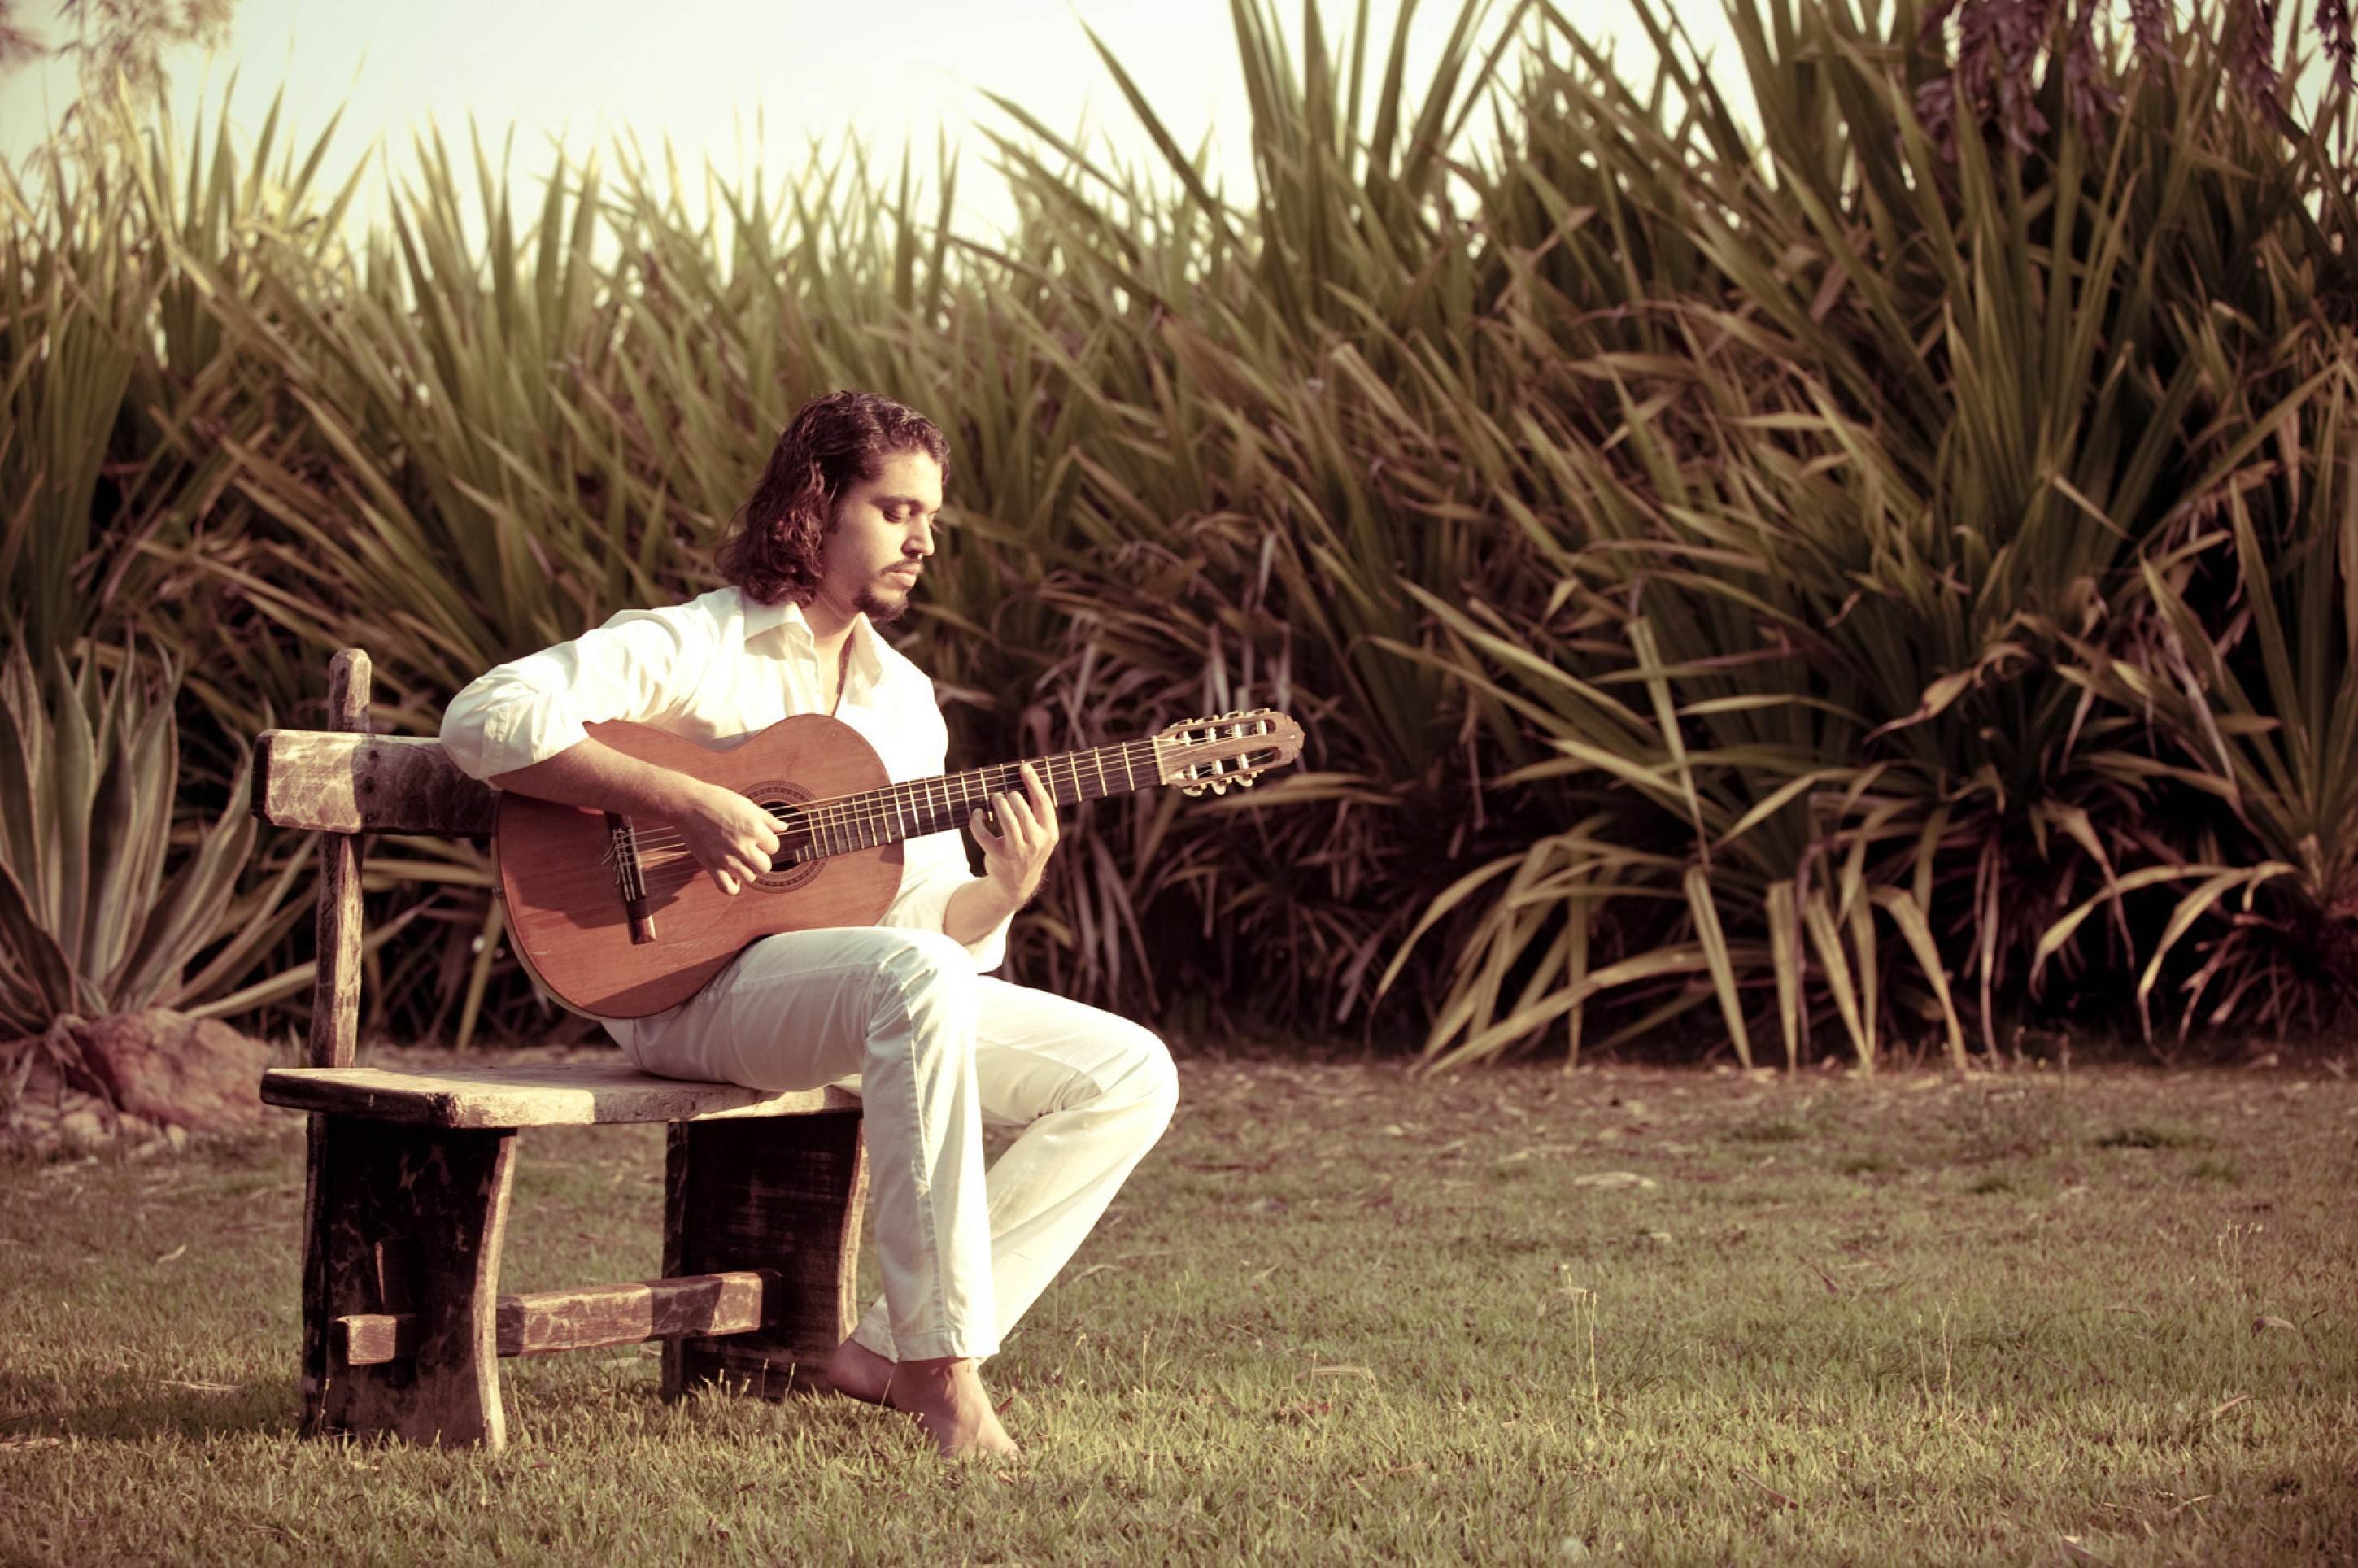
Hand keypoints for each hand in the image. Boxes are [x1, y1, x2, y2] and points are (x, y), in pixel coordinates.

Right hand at [675, 782, 779, 895]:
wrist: (689, 805)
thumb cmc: (719, 801)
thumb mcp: (747, 805)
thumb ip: (768, 819)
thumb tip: (784, 828)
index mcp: (753, 829)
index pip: (774, 847)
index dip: (767, 842)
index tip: (757, 836)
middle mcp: (741, 846)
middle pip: (765, 867)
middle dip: (761, 859)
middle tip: (751, 850)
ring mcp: (726, 858)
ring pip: (749, 878)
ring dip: (748, 870)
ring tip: (740, 859)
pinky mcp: (711, 865)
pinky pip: (728, 888)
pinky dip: (734, 887)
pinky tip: (734, 877)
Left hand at [969, 761, 1058, 909]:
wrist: (1016, 884)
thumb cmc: (1028, 850)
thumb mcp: (1040, 835)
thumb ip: (1036, 814)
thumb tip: (1023, 780)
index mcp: (1050, 833)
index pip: (1044, 803)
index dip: (1033, 782)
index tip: (1024, 767)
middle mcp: (1036, 842)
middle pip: (1023, 810)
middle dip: (1012, 796)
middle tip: (1005, 793)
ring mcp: (1017, 851)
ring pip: (1007, 820)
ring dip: (998, 804)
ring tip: (994, 798)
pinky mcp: (998, 856)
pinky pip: (983, 834)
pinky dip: (977, 820)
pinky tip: (977, 814)